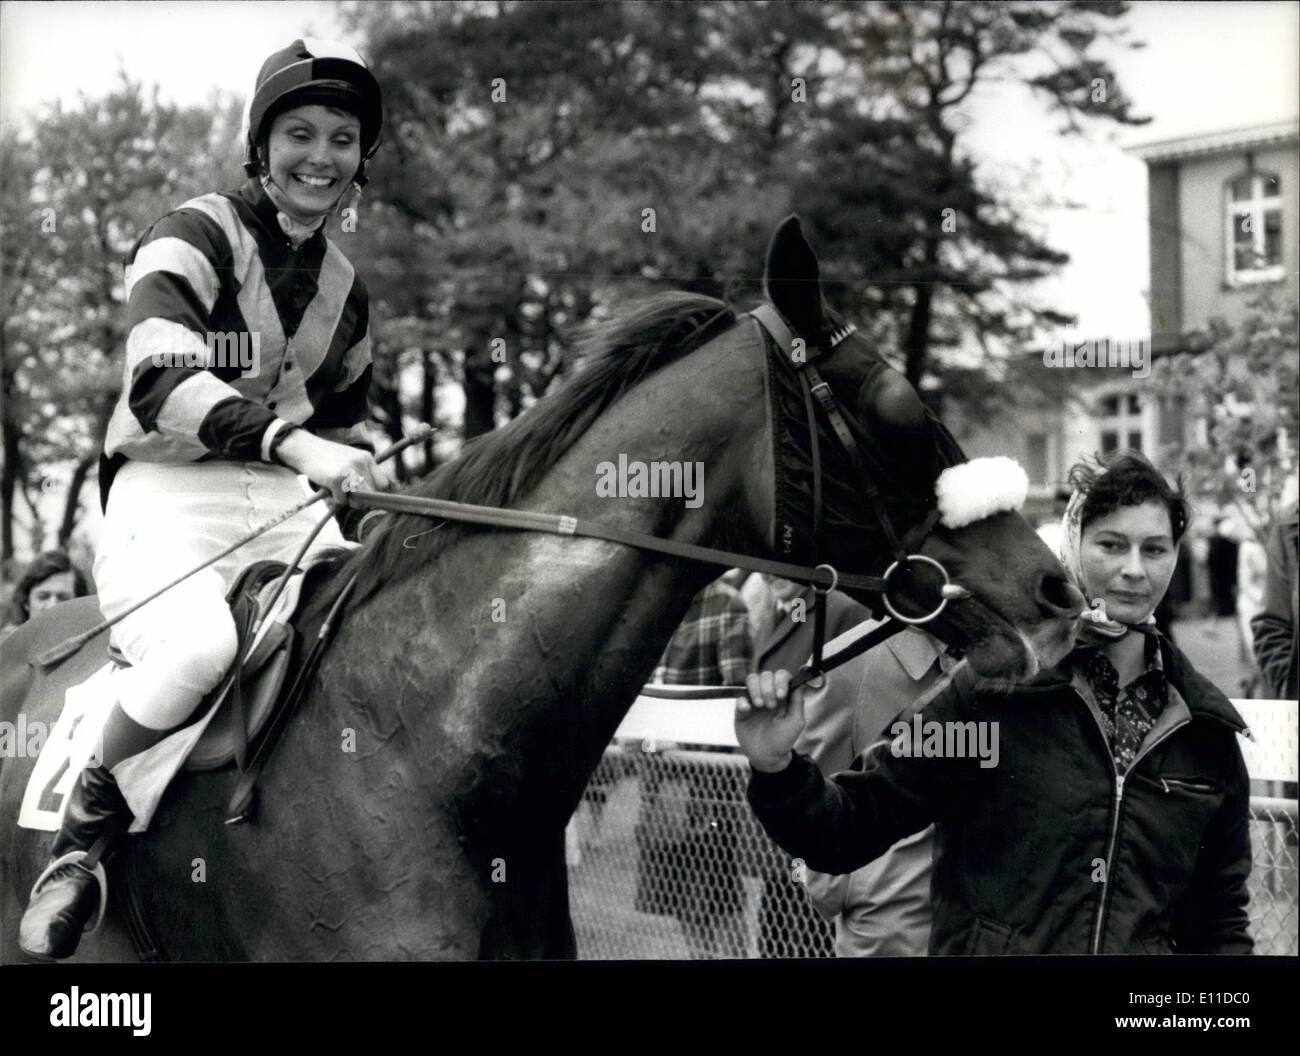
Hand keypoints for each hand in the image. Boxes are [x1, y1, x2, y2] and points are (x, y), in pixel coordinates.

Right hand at [276, 430, 393, 502]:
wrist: (304, 448)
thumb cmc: (327, 460)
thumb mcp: (349, 462)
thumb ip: (361, 476)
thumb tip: (371, 503)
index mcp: (367, 458)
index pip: (383, 484)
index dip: (374, 494)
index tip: (364, 497)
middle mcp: (361, 462)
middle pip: (374, 494)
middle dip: (362, 501)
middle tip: (347, 497)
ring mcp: (350, 470)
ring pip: (360, 499)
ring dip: (348, 501)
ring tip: (337, 492)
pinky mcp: (337, 478)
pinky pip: (342, 500)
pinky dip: (334, 499)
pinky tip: (327, 488)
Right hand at [735, 669, 804, 772]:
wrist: (767, 756)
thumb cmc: (784, 740)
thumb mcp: (796, 722)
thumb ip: (797, 702)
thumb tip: (796, 684)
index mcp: (782, 696)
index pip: (781, 676)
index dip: (780, 680)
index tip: (781, 695)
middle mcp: (768, 694)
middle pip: (766, 675)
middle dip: (768, 688)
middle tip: (771, 706)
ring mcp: (754, 701)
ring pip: (751, 680)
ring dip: (756, 689)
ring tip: (759, 706)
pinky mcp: (741, 711)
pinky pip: (739, 698)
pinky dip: (742, 701)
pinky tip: (747, 710)